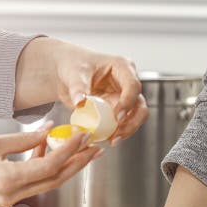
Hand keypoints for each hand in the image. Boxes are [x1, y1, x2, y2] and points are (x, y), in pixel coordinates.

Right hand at [0, 124, 102, 206]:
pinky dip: (45, 169)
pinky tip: (48, 152)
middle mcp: (11, 196)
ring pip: (46, 184)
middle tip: (95, 148)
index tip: (83, 135)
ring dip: (64, 167)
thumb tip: (48, 132)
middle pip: (55, 180)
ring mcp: (9, 201)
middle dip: (77, 163)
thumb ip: (23, 140)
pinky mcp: (6, 199)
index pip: (49, 166)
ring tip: (79, 149)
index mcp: (7, 181)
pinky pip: (33, 185)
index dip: (69, 150)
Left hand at [15, 37, 148, 144]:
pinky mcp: (116, 108)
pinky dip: (116, 131)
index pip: (133, 86)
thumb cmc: (74, 66)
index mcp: (122, 67)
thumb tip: (80, 102)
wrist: (66, 74)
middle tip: (117, 135)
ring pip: (135, 116)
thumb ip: (78, 88)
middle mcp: (126, 82)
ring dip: (127, 130)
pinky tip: (105, 139)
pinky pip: (122, 122)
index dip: (128, 103)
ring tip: (112, 140)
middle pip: (140, 104)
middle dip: (132, 122)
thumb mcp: (74, 74)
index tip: (117, 117)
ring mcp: (123, 96)